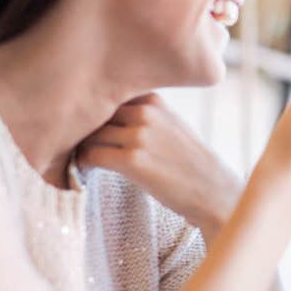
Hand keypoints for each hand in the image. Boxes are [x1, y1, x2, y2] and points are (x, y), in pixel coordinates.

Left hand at [78, 93, 240, 237]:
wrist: (214, 193)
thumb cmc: (191, 165)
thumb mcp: (173, 126)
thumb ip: (145, 115)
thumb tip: (105, 118)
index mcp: (154, 101)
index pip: (107, 97)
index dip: (94, 114)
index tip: (87, 129)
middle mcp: (146, 113)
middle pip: (95, 114)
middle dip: (83, 131)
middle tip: (76, 148)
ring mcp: (139, 135)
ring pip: (89, 134)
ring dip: (80, 148)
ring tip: (81, 161)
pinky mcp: (132, 160)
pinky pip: (90, 156)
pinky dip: (82, 165)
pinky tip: (86, 174)